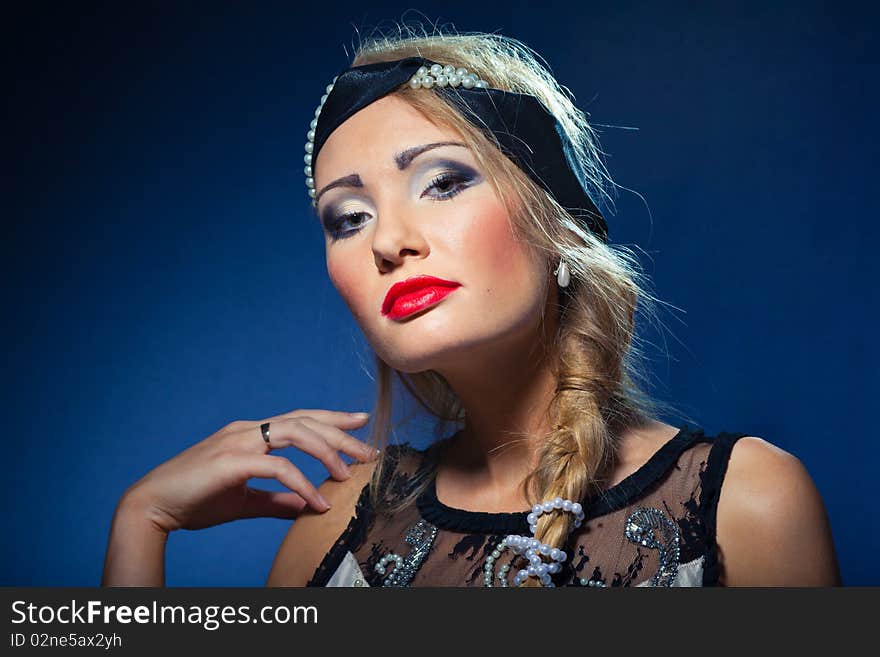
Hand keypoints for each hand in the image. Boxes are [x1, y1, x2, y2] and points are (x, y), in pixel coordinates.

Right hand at [119, 409, 376, 533]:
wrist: (152, 507)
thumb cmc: (195, 501)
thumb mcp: (245, 500)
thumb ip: (276, 499)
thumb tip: (306, 506)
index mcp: (251, 433)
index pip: (300, 418)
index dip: (332, 418)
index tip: (361, 423)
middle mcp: (247, 429)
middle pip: (305, 420)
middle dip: (341, 432)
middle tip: (370, 450)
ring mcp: (238, 441)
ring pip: (295, 433)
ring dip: (327, 451)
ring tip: (348, 473)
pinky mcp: (231, 461)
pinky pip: (278, 467)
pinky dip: (302, 483)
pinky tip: (318, 502)